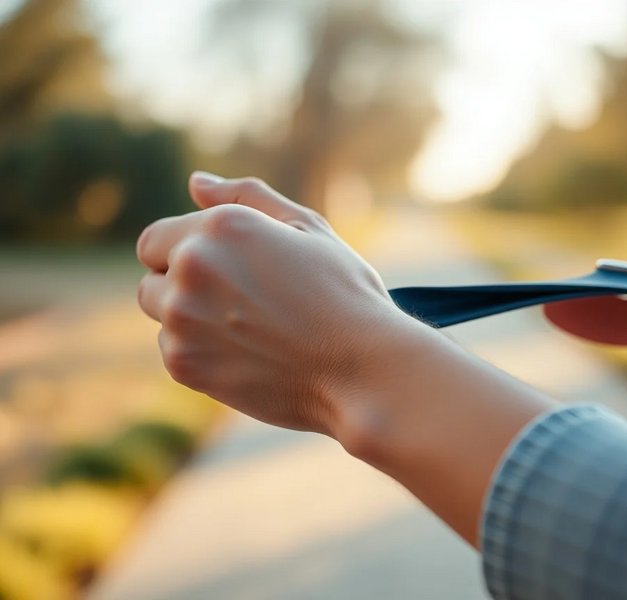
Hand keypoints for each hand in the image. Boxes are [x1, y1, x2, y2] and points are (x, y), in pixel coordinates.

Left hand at [136, 173, 408, 435]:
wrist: (361, 369)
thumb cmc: (343, 293)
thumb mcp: (307, 227)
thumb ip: (246, 197)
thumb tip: (196, 182)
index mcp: (218, 227)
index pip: (156, 239)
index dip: (188, 253)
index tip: (226, 272)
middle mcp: (191, 267)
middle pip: (152, 277)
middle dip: (184, 285)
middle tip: (242, 302)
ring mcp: (182, 318)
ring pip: (161, 315)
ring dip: (190, 318)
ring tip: (247, 328)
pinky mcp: (183, 364)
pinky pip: (173, 351)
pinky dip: (200, 352)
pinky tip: (248, 353)